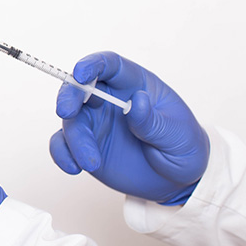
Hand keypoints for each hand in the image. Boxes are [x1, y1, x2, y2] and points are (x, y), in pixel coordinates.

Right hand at [51, 51, 209, 204]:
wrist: (176, 180)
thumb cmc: (183, 148)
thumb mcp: (179, 136)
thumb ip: (154, 121)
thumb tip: (136, 102)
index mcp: (135, 85)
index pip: (110, 66)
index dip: (93, 65)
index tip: (81, 74)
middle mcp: (109, 99)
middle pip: (80, 87)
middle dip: (69, 96)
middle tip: (66, 112)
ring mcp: (95, 121)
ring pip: (71, 120)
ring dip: (75, 140)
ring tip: (92, 163)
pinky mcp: (85, 144)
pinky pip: (63, 144)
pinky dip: (62, 155)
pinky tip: (75, 168)